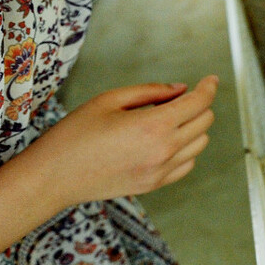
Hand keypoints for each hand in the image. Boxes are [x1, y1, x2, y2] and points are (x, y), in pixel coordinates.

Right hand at [27, 78, 217, 208]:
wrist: (54, 177)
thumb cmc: (75, 134)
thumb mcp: (110, 99)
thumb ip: (151, 91)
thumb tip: (180, 89)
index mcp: (154, 126)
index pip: (199, 102)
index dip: (208, 86)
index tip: (210, 79)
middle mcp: (163, 151)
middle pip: (204, 121)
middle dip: (199, 104)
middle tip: (179, 96)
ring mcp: (160, 171)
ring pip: (199, 144)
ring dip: (193, 127)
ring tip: (166, 118)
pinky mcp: (153, 185)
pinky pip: (186, 165)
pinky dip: (185, 149)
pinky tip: (166, 140)